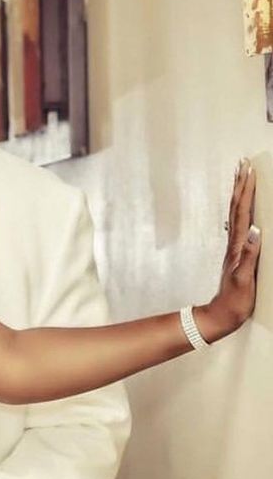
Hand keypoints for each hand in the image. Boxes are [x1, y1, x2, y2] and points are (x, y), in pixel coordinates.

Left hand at [197, 159, 261, 341]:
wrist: (221, 314)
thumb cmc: (235, 300)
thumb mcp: (244, 279)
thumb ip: (250, 256)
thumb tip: (257, 230)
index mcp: (238, 246)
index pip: (243, 212)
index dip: (246, 191)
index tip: (249, 171)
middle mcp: (235, 243)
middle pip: (237, 207)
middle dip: (241, 184)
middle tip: (243, 164)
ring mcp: (235, 247)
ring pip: (237, 214)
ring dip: (239, 194)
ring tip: (242, 177)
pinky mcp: (237, 254)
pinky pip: (240, 225)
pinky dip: (242, 210)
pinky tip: (244, 207)